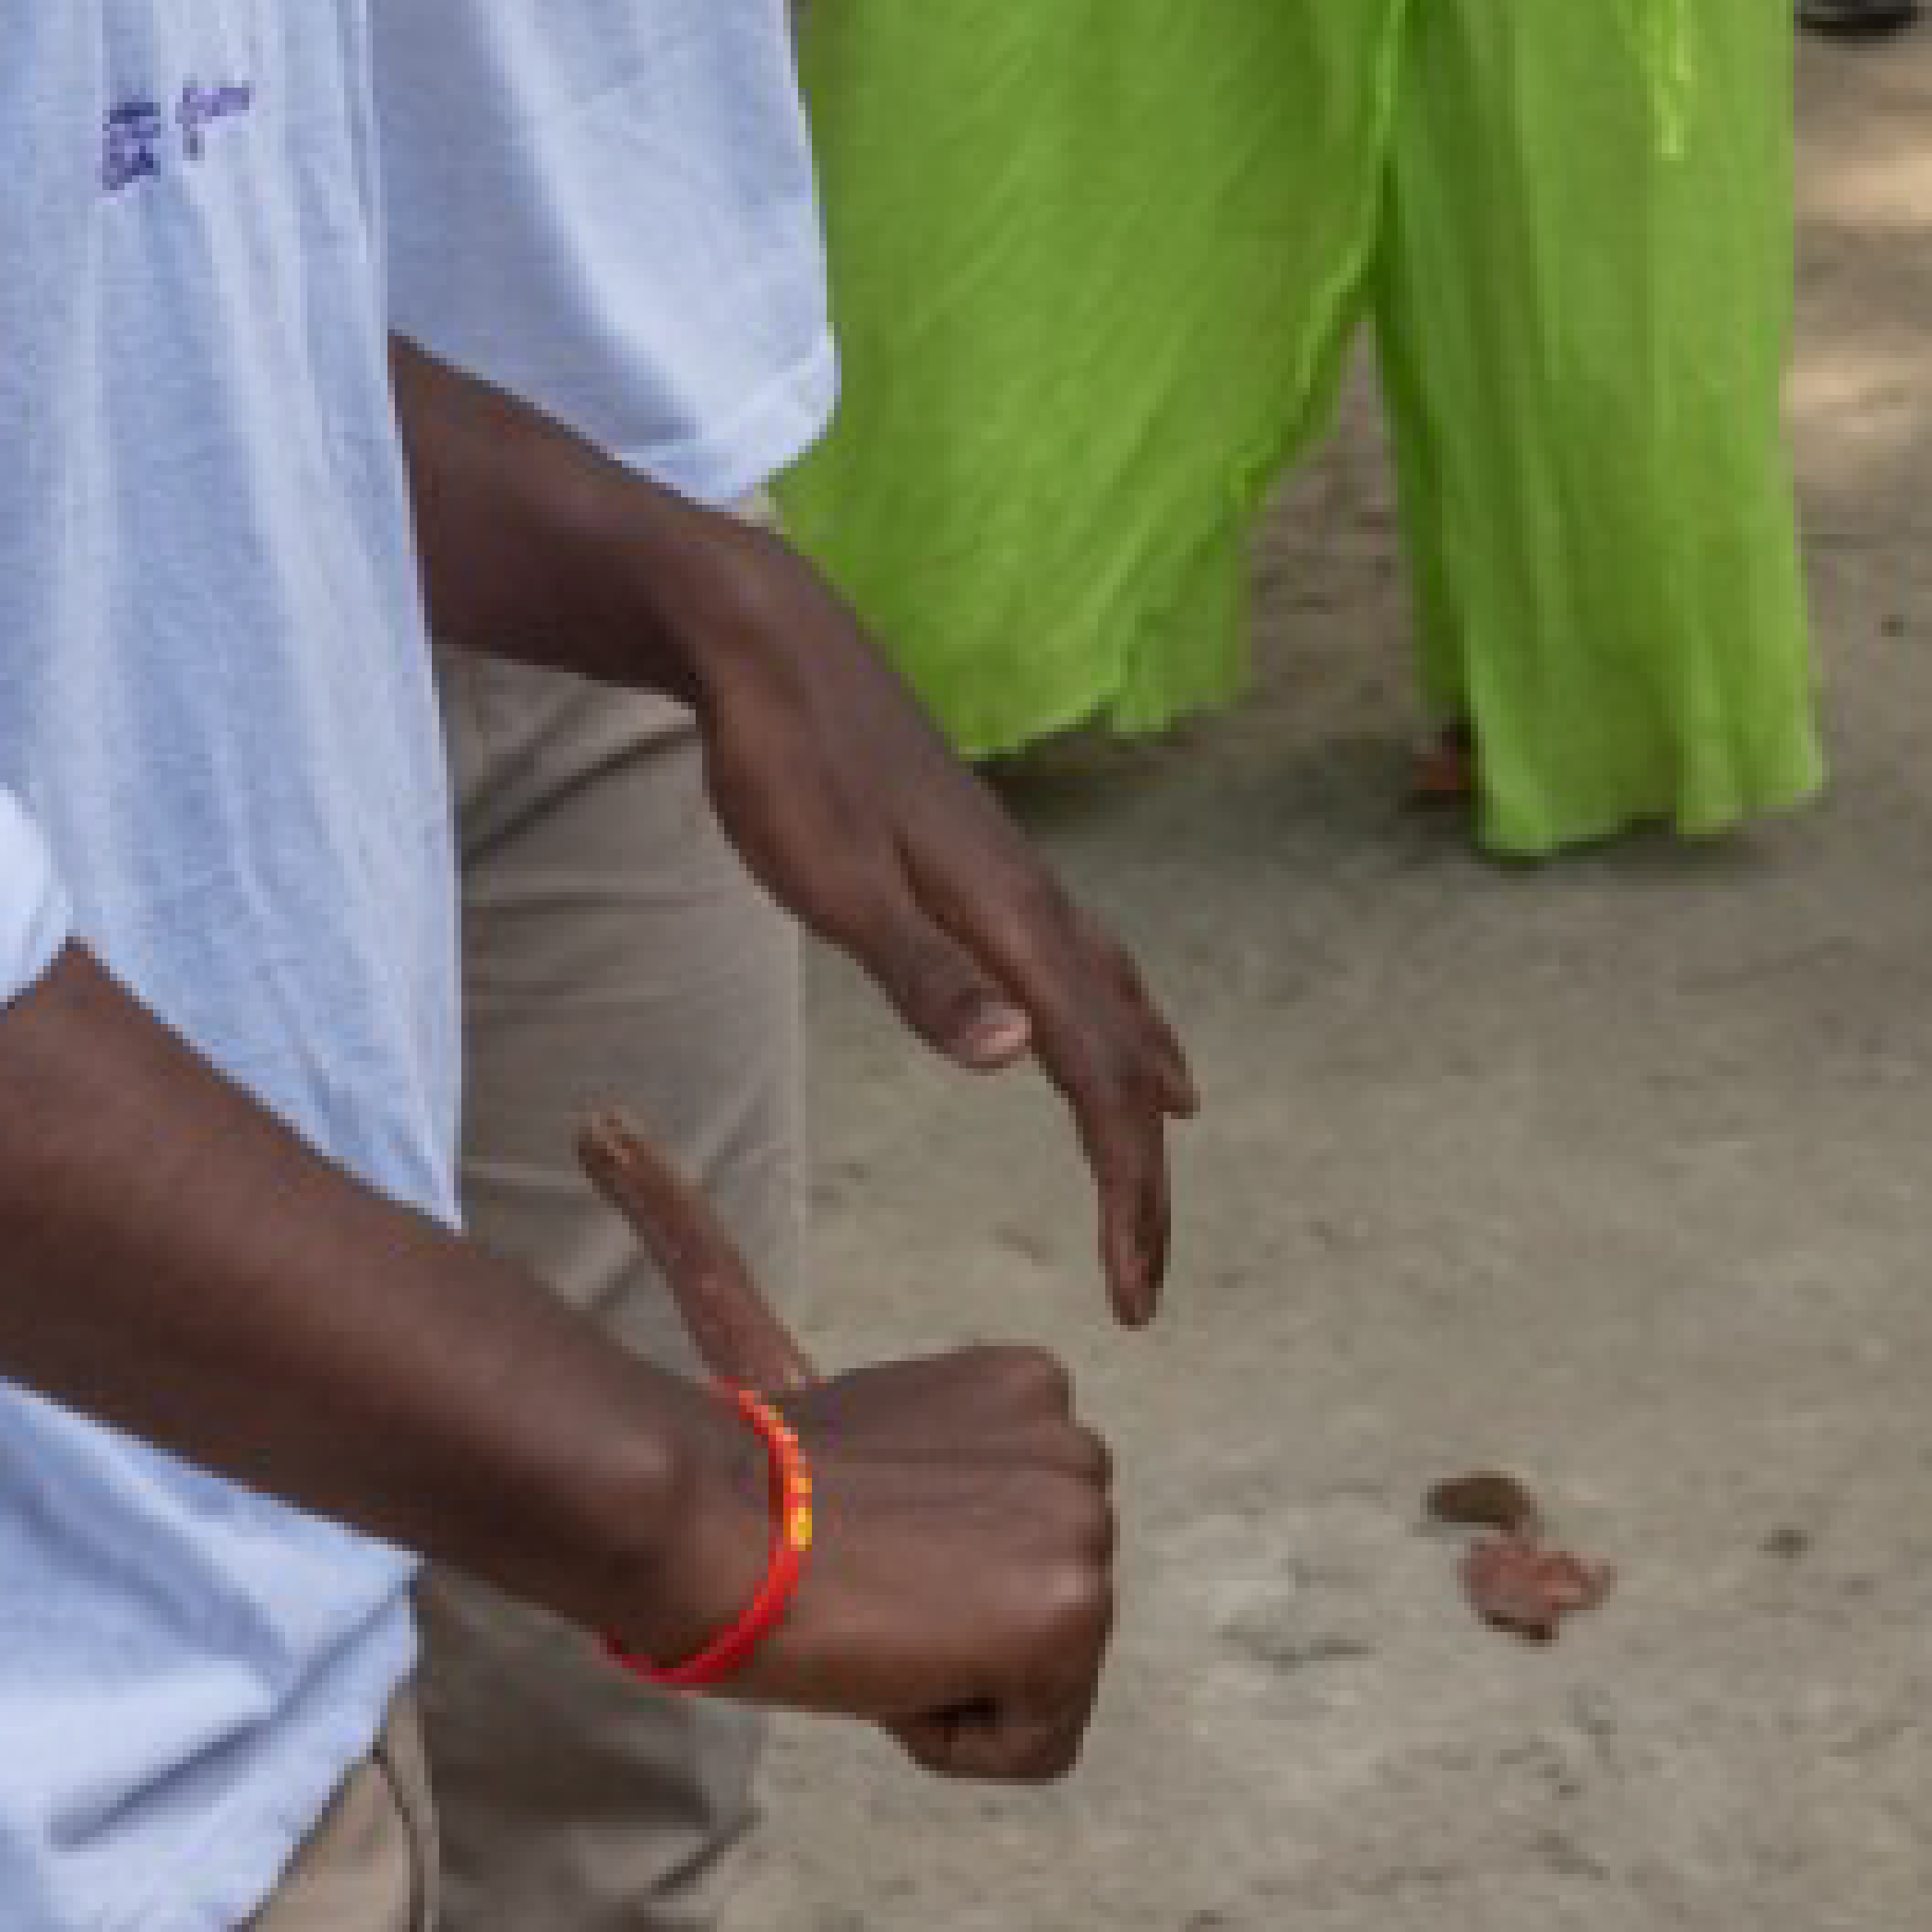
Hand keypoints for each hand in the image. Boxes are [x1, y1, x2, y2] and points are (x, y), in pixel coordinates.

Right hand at [583, 1114, 1117, 1784]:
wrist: (718, 1525)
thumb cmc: (738, 1477)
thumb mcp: (796, 1380)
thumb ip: (776, 1315)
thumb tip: (597, 1122)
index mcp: (1026, 1387)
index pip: (1014, 1541)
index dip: (922, 1562)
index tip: (852, 1532)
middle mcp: (1076, 1443)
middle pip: (1042, 1611)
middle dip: (951, 1624)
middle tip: (859, 1582)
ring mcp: (1083, 1523)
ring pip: (1045, 1683)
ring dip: (953, 1677)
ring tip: (874, 1614)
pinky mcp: (1074, 1607)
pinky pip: (1040, 1742)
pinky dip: (963, 1732)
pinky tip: (902, 1661)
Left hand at [675, 539, 1194, 1322]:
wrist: (760, 635)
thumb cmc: (783, 758)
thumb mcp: (832, 880)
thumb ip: (923, 973)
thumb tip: (1020, 1060)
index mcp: (1010, 917)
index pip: (1096, 1081)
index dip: (1125, 1194)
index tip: (1135, 1296)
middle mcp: (1029, 894)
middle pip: (1117, 1047)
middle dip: (1139, 1164)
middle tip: (1149, 1269)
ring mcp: (1002, 864)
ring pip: (1104, 984)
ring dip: (1135, 1066)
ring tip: (1171, 1116)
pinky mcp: (967, 844)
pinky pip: (1068, 942)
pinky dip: (1100, 992)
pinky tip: (1070, 989)